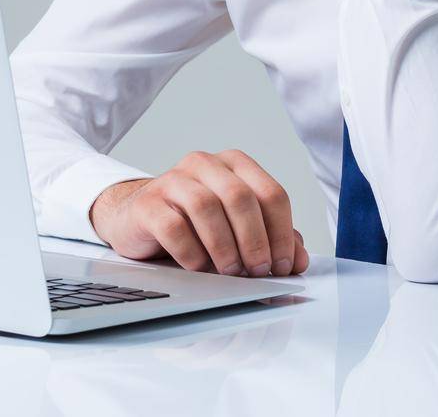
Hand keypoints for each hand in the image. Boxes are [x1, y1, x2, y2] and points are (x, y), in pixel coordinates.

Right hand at [89, 149, 309, 276]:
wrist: (138, 220)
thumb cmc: (194, 224)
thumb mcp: (236, 228)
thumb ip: (271, 238)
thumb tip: (299, 259)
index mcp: (233, 165)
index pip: (271, 193)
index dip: (282, 233)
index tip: (283, 265)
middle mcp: (204, 165)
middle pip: (241, 197)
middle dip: (255, 240)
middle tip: (259, 271)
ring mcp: (172, 180)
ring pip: (207, 207)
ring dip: (225, 247)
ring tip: (230, 272)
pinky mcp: (147, 203)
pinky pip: (174, 226)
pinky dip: (192, 253)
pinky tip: (199, 268)